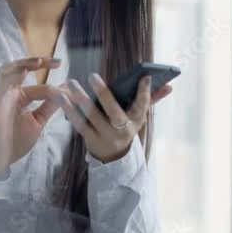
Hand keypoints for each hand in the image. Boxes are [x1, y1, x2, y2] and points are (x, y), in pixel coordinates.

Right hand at [0, 57, 66, 175]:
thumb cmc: (15, 140)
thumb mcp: (37, 121)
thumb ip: (49, 106)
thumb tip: (65, 92)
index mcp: (21, 98)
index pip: (41, 87)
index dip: (57, 89)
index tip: (72, 89)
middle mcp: (11, 93)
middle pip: (21, 69)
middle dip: (39, 62)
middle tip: (57, 62)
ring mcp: (2, 95)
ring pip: (8, 70)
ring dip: (24, 63)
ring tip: (40, 62)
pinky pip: (3, 81)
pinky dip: (14, 73)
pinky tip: (25, 70)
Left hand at [58, 73, 173, 162]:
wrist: (114, 156)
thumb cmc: (126, 127)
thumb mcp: (139, 116)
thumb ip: (151, 99)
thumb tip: (169, 86)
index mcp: (135, 121)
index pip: (143, 105)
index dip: (145, 91)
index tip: (144, 76)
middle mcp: (122, 130)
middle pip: (113, 110)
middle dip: (104, 93)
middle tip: (92, 76)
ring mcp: (106, 136)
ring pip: (92, 116)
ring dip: (80, 99)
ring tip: (71, 83)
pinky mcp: (91, 140)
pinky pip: (79, 124)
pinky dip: (70, 110)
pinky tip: (62, 98)